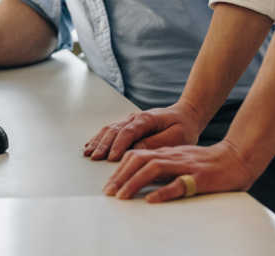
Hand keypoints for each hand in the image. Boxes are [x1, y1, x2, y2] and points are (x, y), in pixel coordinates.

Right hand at [83, 103, 206, 161]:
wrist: (185, 116)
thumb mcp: (177, 136)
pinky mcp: (128, 126)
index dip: (119, 144)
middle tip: (95, 158)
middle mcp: (135, 117)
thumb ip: (157, 142)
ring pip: (109, 129)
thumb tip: (137, 149)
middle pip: (115, 129)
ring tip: (89, 154)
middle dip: (103, 145)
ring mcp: (130, 120)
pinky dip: (99, 138)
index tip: (111, 158)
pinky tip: (91, 146)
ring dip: (98, 141)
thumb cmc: (183, 127)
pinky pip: (110, 131)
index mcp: (147, 119)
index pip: (129, 131)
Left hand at [102, 140, 257, 202]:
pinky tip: (152, 200)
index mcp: (167, 153)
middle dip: (120, 176)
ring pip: (153, 169)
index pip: (137, 155)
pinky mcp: (199, 177)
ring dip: (134, 182)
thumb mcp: (180, 162)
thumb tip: (141, 181)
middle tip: (109, 192)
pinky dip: (163, 191)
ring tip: (122, 196)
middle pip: (139, 159)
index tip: (110, 185)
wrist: (236, 158)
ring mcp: (185, 165)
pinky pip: (179, 184)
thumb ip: (162, 168)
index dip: (120, 169)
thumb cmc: (208, 164)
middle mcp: (173, 156)